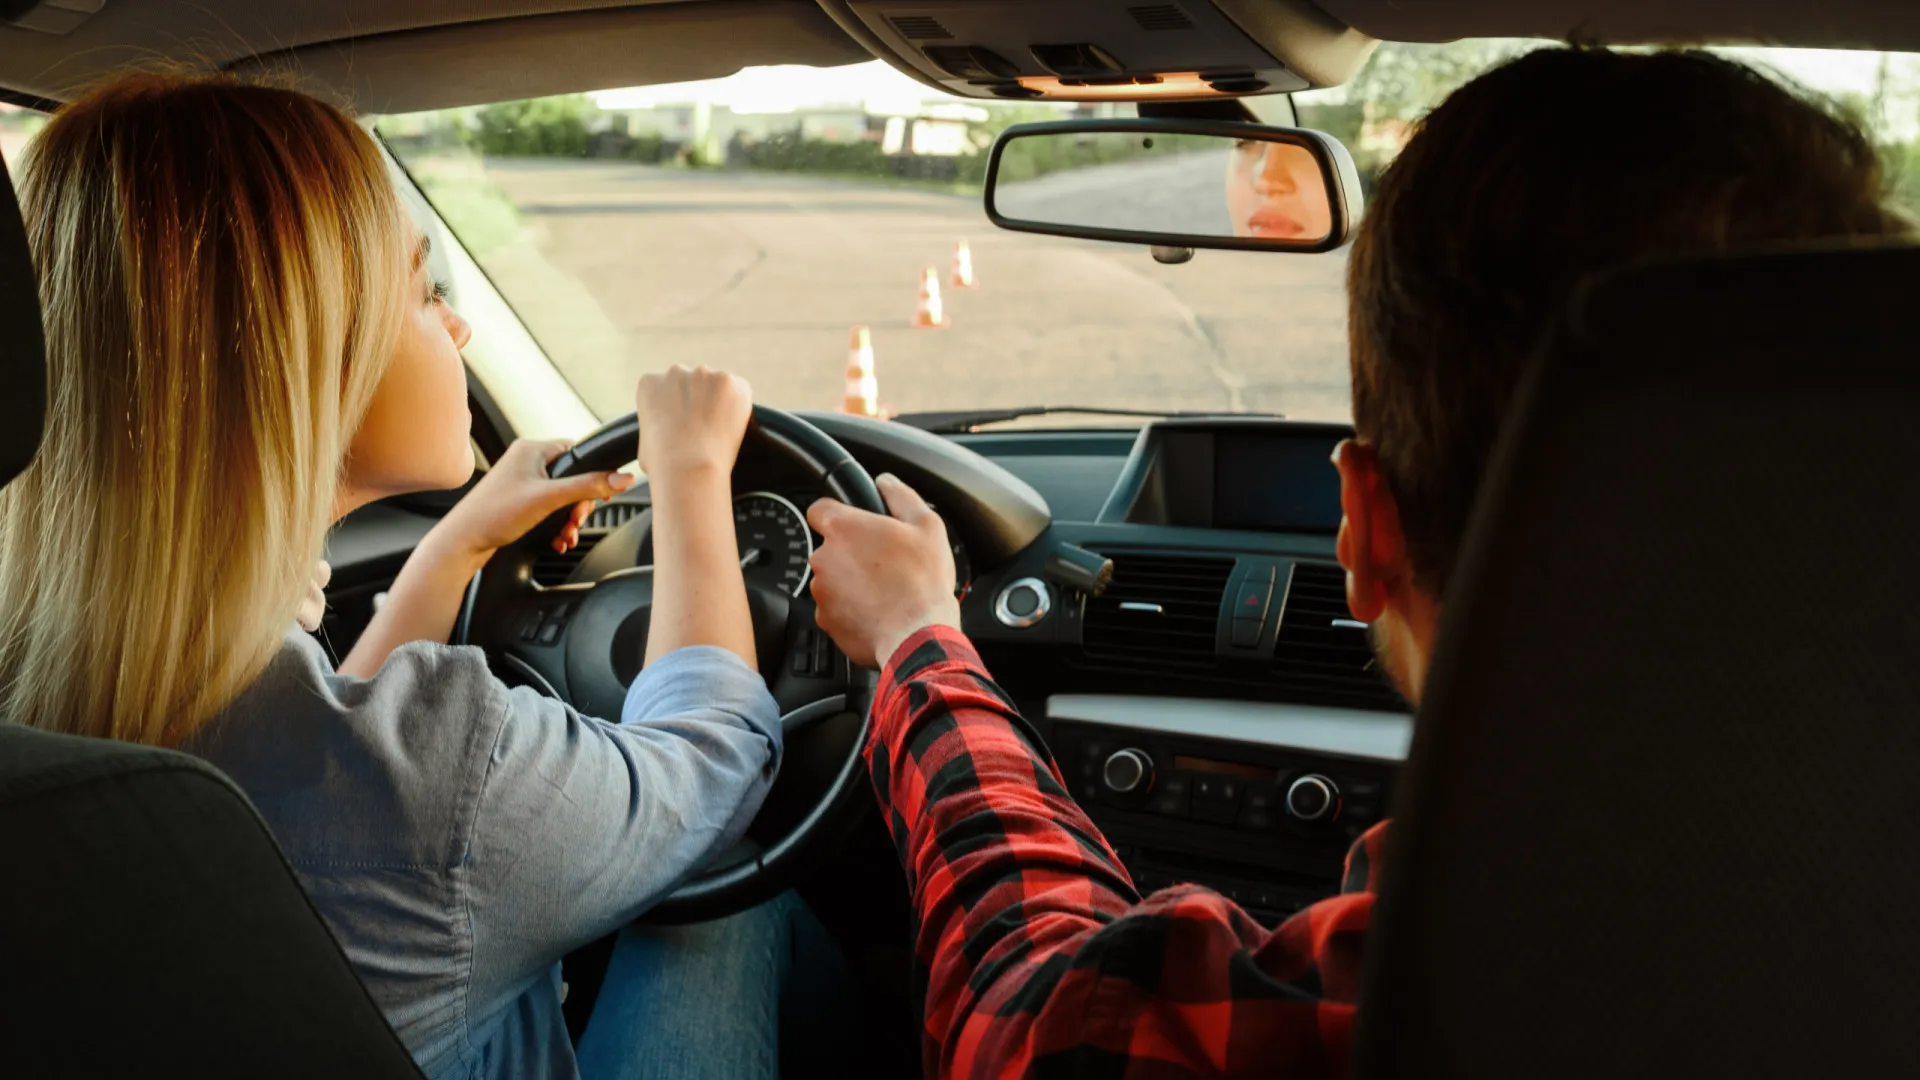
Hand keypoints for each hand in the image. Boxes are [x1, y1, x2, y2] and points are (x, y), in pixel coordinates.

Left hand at [433, 437, 633, 560]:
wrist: (463, 542)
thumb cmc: (494, 514)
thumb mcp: (549, 498)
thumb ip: (589, 486)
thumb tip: (623, 478)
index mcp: (532, 449)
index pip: (577, 452)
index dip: (592, 474)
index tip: (599, 495)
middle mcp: (527, 461)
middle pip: (573, 478)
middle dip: (579, 505)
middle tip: (575, 520)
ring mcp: (522, 481)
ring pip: (563, 497)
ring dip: (569, 519)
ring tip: (565, 535)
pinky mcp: (519, 501)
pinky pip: (550, 508)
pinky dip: (557, 525)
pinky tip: (557, 539)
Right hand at [636, 366, 752, 484]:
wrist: (688, 468)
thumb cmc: (663, 464)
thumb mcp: (645, 440)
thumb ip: (656, 424)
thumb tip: (665, 431)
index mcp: (649, 383)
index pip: (665, 387)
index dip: (676, 406)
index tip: (682, 422)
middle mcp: (675, 372)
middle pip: (692, 382)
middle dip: (698, 399)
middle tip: (703, 426)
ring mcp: (703, 374)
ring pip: (716, 385)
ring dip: (719, 402)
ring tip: (718, 430)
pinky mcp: (728, 382)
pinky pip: (739, 390)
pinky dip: (738, 406)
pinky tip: (731, 425)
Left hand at [807, 474, 961, 668]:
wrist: (917, 636)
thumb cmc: (922, 583)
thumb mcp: (927, 526)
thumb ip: (900, 496)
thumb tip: (886, 482)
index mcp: (843, 528)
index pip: (819, 508)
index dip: (838, 514)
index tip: (855, 525)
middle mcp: (824, 558)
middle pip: (829, 547)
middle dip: (851, 553)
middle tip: (883, 562)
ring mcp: (822, 592)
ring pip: (832, 579)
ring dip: (851, 581)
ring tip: (884, 589)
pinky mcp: (825, 620)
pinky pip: (835, 607)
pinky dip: (851, 608)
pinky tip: (877, 609)